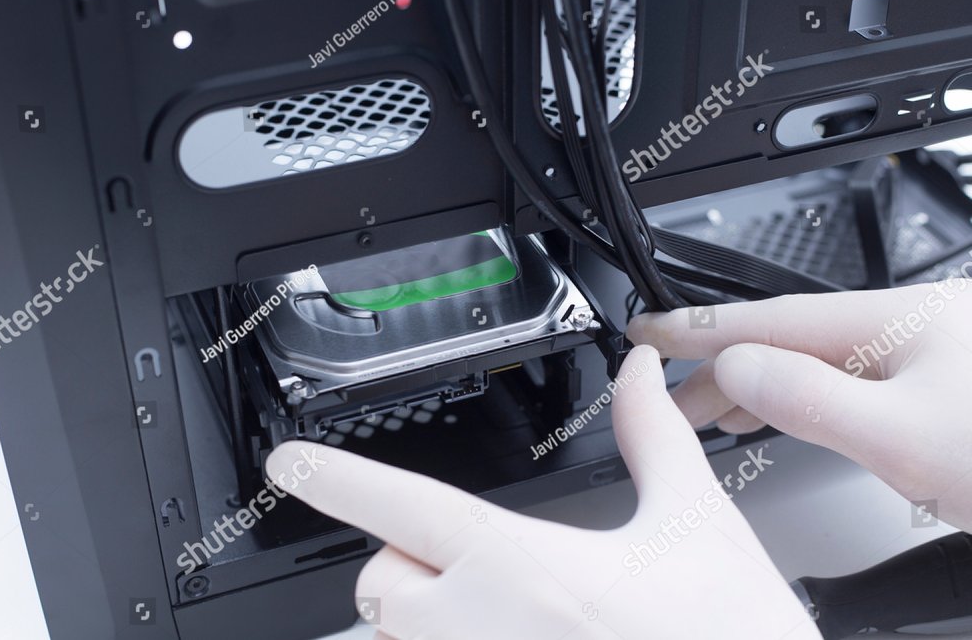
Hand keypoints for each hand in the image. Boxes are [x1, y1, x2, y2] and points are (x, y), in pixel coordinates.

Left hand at [267, 346, 819, 639]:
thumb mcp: (696, 527)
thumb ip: (654, 440)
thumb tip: (638, 375)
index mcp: (527, 568)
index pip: (402, 506)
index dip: (335, 477)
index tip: (292, 463)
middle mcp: (485, 634)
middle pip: (380, 587)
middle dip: (401, 566)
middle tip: (461, 564)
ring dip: (422, 623)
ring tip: (496, 616)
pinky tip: (509, 637)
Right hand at [629, 280, 971, 531]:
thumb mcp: (907, 436)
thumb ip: (811, 396)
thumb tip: (738, 368)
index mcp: (893, 322)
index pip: (768, 319)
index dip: (698, 329)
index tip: (648, 332)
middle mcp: (908, 330)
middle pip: (785, 340)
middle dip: (716, 366)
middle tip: (662, 391)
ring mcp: (924, 360)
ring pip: (815, 364)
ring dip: (756, 387)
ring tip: (708, 412)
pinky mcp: (937, 393)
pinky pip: (846, 386)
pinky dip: (802, 402)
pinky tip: (789, 416)